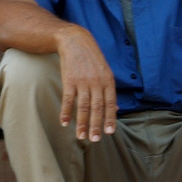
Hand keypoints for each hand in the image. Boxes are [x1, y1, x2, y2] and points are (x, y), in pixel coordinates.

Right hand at [55, 26, 117, 143]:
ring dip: (82, 123)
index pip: (110, 104)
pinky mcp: (69, 80)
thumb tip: (116, 109)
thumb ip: (109, 91)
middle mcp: (97, 82)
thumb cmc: (92, 59)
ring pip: (83, 106)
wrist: (76, 41)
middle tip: (94, 140)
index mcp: (108, 81)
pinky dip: (66, 112)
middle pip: (98, 108)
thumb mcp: (105, 72)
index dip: (110, 119)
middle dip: (96, 125)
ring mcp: (83, 81)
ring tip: (81, 136)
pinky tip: (65, 122)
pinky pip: (68, 99)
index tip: (108, 133)